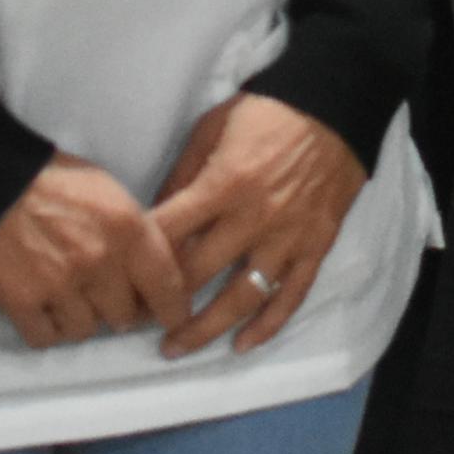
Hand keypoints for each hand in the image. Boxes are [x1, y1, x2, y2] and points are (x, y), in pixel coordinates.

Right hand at [0, 155, 191, 349]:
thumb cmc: (49, 178)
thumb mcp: (108, 191)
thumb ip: (135, 232)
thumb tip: (153, 270)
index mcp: (126, 228)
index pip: (167, 285)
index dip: (174, 308)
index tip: (173, 316)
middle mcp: (99, 261)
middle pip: (126, 316)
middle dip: (120, 309)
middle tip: (107, 298)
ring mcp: (60, 285)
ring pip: (86, 330)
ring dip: (80, 319)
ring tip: (68, 296)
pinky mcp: (22, 302)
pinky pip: (46, 338)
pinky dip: (46, 328)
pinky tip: (43, 307)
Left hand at [151, 93, 368, 357]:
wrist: (335, 105)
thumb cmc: (267, 112)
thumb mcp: (212, 127)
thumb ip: (182, 174)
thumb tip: (154, 215)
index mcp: (223, 184)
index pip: (169, 232)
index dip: (139, 257)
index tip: (119, 276)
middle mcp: (253, 219)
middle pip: (198, 274)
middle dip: (161, 301)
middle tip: (135, 320)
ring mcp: (287, 238)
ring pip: (242, 298)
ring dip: (206, 328)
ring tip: (176, 348)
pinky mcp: (315, 247)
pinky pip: (290, 296)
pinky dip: (266, 326)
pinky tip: (241, 345)